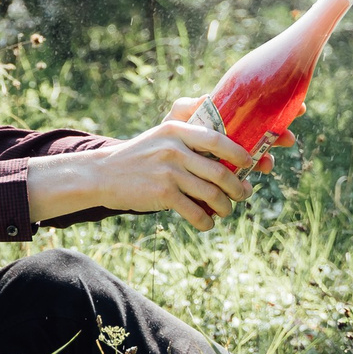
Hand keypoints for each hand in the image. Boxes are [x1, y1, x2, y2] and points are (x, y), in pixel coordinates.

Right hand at [27, 99, 269, 230]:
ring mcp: (168, 171)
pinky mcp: (162, 194)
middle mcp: (174, 148)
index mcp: (177, 130)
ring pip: (211, 193)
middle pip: (220, 171)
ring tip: (226, 210)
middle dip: (238, 187)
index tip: (250, 163)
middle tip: (244, 194)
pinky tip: (207, 223)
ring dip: (225, 206)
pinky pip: (195, 211)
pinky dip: (206, 221)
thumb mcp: (161, 135)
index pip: (218, 139)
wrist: (102, 174)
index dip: (239, 153)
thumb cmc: (138, 156)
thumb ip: (188, 133)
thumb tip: (221, 137)